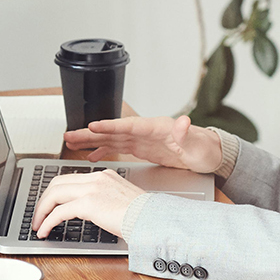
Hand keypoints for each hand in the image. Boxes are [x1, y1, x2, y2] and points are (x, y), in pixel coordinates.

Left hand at [31, 168, 142, 237]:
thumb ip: (104, 200)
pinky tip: (44, 230)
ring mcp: (92, 189)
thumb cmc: (143, 216)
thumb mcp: (121, 202)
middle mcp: (96, 178)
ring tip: (37, 224)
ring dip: (42, 210)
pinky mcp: (89, 203)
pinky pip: (59, 211)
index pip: (70, 178)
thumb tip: (89, 212)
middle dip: (43, 200)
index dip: (54, 192)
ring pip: (54, 195)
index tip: (48, 204)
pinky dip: (48, 221)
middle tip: (38, 215)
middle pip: (57, 183)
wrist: (153, 220)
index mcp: (103, 176)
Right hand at [64, 115, 222, 173]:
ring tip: (71, 143)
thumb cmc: (204, 148)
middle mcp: (146, 131)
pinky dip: (103, 151)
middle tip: (69, 134)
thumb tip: (184, 122)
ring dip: (91, 141)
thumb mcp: (197, 144)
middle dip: (91, 132)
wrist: (210, 154)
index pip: (128, 125)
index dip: (110, 125)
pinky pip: (118, 148)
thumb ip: (186, 133)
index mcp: (156, 126)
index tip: (93, 126)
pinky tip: (91, 157)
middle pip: (113, 130)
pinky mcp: (143, 149)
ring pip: (111, 139)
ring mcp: (143, 140)